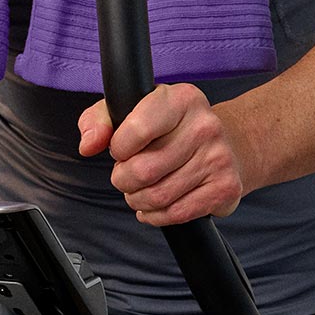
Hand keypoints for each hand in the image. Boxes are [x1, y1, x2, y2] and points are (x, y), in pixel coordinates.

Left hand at [78, 83, 248, 225]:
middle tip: (125, 175)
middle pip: (143, 170)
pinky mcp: (226, 188)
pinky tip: (153, 206)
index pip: (136, 130)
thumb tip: (88, 145)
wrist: (226, 142)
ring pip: (158, 196)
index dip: (118, 148)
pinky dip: (156, 215)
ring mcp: (219, 158)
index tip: (120, 149)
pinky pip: (177, 213)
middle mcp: (205, 126)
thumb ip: (98, 120)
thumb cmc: (168, 127)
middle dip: (122, 179)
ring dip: (137, 199)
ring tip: (138, 190)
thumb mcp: (129, 109)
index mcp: (180, 99)